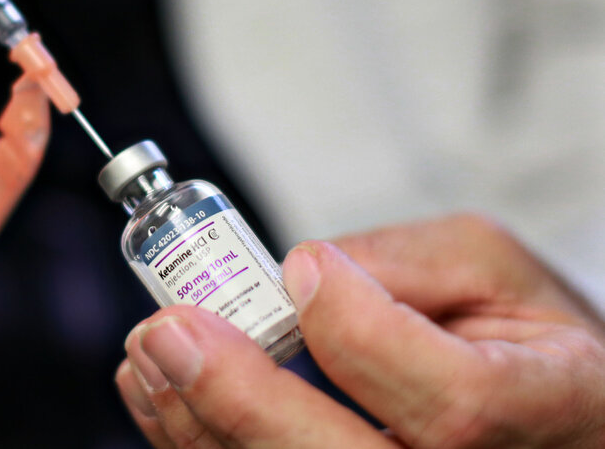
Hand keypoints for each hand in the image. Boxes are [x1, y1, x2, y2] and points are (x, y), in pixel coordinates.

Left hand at [116, 214, 604, 447]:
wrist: (537, 411)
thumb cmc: (517, 341)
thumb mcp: (491, 269)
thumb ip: (400, 262)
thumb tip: (298, 274)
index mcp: (541, 410)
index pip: (452, 400)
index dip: (360, 333)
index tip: (302, 267)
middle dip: (241, 398)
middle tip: (172, 331)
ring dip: (197, 422)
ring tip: (152, 348)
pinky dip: (193, 442)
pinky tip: (159, 392)